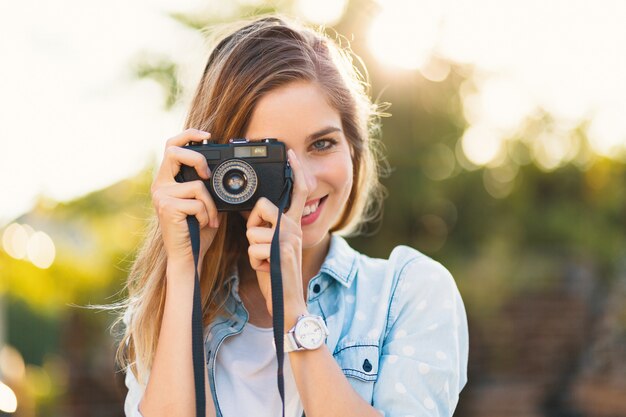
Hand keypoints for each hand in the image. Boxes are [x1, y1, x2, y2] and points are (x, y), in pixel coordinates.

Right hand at [151, 129, 220, 272]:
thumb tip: (222, 169)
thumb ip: (206, 184)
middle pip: (175, 152)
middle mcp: (160, 185)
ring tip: (208, 218)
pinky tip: (202, 224)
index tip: (206, 135)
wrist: (188, 255)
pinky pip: (197, 202)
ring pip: (197, 185)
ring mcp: (161, 196)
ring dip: (210, 204)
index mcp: (167, 179)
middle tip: (208, 175)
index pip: (171, 146)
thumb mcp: (203, 201)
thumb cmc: (197, 230)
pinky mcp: (168, 207)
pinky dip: (207, 214)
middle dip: (197, 159)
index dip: (188, 135)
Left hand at [245, 149, 309, 326]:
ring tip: (265, 261)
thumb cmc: (277, 274)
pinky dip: (254, 262)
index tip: (291, 154)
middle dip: (253, 225)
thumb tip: (253, 214)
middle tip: (262, 245)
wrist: (289, 303)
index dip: (295, 172)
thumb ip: (268, 228)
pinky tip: (266, 269)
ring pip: (253, 230)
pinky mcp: (281, 252)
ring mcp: (288, 240)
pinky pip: (254, 248)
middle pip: (263, 207)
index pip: (296, 193)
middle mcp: (294, 228)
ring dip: (253, 249)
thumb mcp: (273, 247)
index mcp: (293, 224)